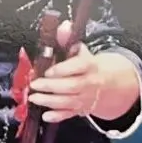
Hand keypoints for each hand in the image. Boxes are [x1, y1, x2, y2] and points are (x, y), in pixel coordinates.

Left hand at [27, 27, 141, 125]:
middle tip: (35, 85)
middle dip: (51, 86)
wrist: (107, 84)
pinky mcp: (80, 109)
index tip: (48, 71)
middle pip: (72, 86)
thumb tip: (64, 26)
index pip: (78, 66)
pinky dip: (57, 116)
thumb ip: (68, 39)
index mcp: (89, 65)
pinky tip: (46, 116)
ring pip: (69, 102)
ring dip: (50, 101)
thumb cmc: (87, 66)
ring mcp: (85, 98)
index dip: (63, 69)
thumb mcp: (79, 51)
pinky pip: (69, 115)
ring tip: (34, 98)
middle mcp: (89, 82)